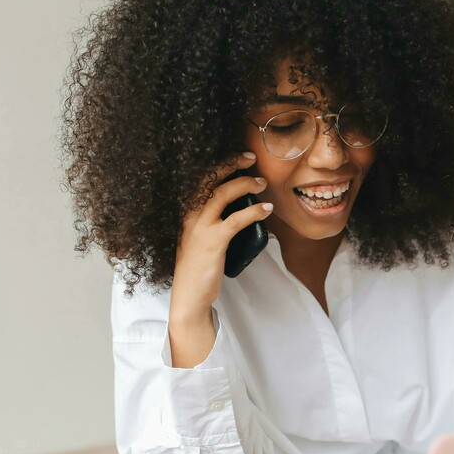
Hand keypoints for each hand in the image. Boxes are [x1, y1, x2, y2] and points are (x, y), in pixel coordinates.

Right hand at [168, 151, 271, 366]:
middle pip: (209, 179)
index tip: (241, 158)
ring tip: (263, 183)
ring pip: (222, 194)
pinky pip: (236, 220)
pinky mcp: (212, 242)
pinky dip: (253, 212)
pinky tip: (267, 210)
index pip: (201, 179)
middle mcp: (189, 215)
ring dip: (245, 184)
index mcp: (186, 212)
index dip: (221, 164)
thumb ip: (214, 222)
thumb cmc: (199, 268)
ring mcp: (200, 228)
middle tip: (251, 158)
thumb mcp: (202, 238)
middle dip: (230, 163)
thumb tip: (242, 207)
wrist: (190, 296)